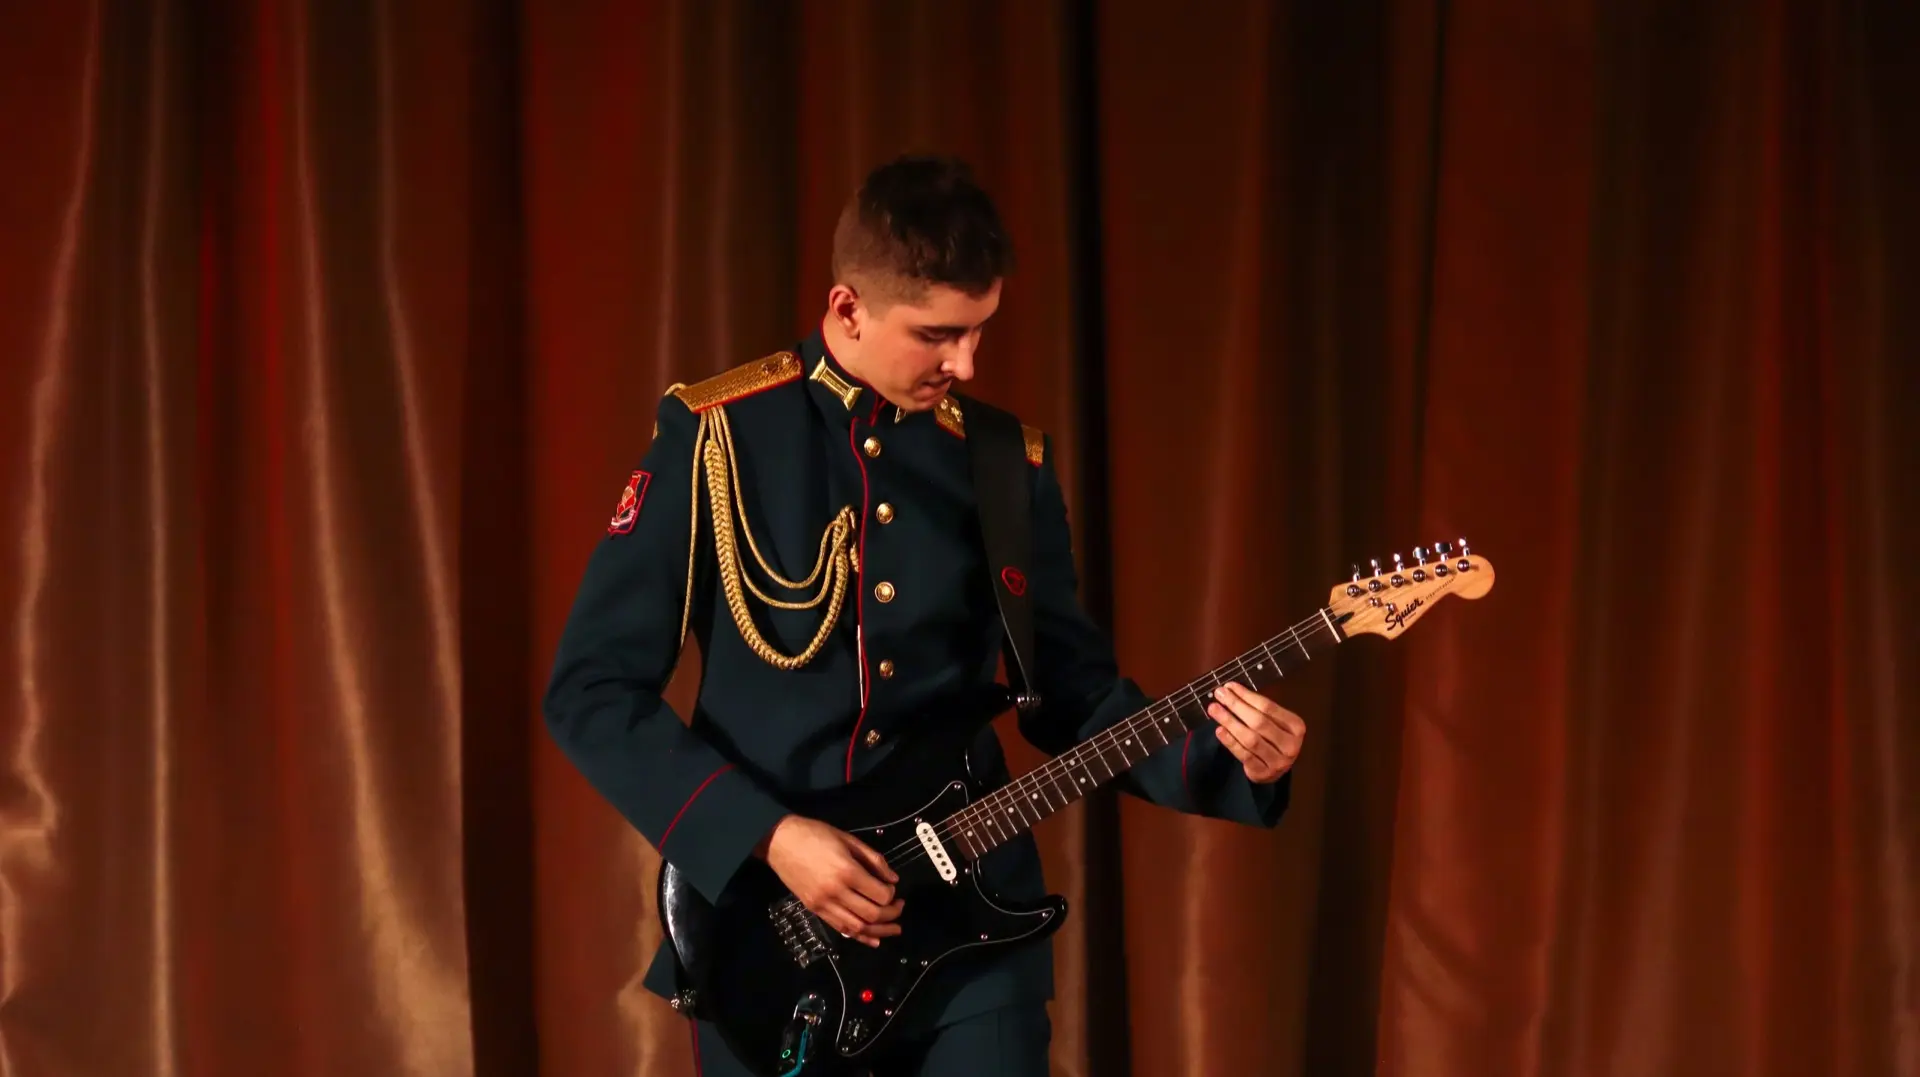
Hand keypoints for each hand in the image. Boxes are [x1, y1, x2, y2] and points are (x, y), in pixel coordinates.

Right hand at [758, 815, 903, 946]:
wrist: (779, 841)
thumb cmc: (816, 834)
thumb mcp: (849, 839)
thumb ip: (873, 860)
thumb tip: (893, 879)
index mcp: (847, 871)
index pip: (880, 895)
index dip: (892, 895)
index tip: (893, 888)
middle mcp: (836, 892)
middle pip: (872, 915)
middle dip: (891, 915)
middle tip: (899, 908)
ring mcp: (823, 904)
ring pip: (857, 928)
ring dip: (879, 931)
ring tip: (894, 928)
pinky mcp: (814, 910)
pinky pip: (840, 928)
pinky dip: (859, 937)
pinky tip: (873, 940)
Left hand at [1206, 682, 1304, 782]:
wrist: (1275, 770)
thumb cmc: (1272, 739)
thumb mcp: (1274, 723)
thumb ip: (1258, 709)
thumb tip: (1230, 691)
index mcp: (1296, 726)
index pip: (1268, 707)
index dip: (1247, 695)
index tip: (1229, 686)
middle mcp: (1290, 744)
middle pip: (1259, 722)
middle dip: (1237, 706)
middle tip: (1219, 695)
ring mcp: (1278, 761)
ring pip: (1250, 739)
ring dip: (1230, 722)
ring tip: (1214, 710)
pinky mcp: (1263, 773)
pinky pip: (1244, 755)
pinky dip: (1230, 741)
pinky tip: (1219, 730)